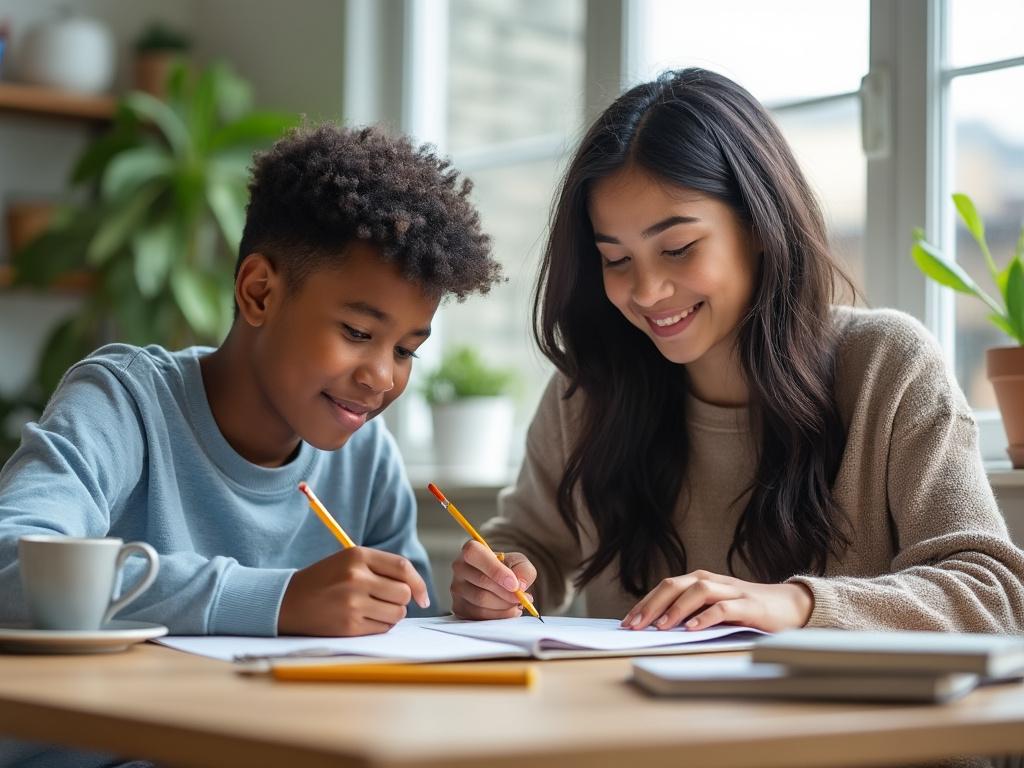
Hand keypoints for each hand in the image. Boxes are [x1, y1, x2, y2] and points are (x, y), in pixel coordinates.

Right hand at [278, 547, 429, 635]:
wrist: (287, 601)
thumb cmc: (325, 581)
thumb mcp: (349, 561)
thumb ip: (382, 568)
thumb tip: (416, 591)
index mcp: (357, 555)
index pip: (403, 567)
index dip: (418, 584)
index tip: (422, 598)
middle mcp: (356, 577)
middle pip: (403, 593)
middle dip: (401, 600)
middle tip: (386, 602)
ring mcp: (352, 602)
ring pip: (397, 613)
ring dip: (391, 615)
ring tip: (372, 610)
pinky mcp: (349, 625)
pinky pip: (382, 629)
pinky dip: (378, 626)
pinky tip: (361, 620)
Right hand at [450, 540, 536, 619]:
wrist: (499, 584)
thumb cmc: (508, 569)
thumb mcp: (520, 563)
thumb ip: (524, 571)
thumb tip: (520, 586)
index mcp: (471, 550)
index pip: (474, 554)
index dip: (495, 570)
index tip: (514, 584)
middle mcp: (459, 567)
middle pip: (481, 581)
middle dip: (506, 593)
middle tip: (522, 598)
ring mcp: (456, 588)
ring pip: (481, 601)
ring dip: (504, 606)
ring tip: (517, 604)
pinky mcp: (458, 607)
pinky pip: (479, 615)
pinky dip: (499, 616)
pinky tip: (509, 611)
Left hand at [621, 570, 812, 632]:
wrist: (790, 606)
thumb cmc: (747, 611)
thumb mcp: (715, 610)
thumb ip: (691, 613)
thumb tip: (656, 628)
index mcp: (702, 581)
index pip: (666, 586)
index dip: (645, 602)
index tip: (627, 621)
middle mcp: (714, 582)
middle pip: (676, 585)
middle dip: (652, 604)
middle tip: (635, 625)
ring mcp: (732, 591)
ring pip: (698, 591)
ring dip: (677, 608)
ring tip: (661, 627)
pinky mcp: (750, 605)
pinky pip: (725, 607)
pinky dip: (707, 616)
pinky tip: (693, 629)